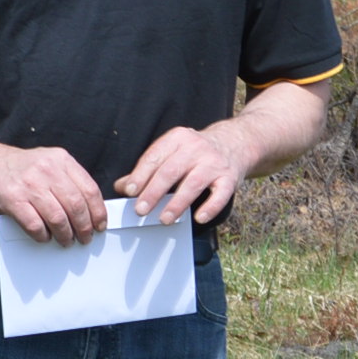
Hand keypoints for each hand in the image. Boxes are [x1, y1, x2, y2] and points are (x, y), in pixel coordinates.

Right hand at [0, 142, 110, 244]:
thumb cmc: (18, 167)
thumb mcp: (47, 162)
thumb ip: (67, 179)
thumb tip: (90, 209)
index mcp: (60, 159)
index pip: (89, 189)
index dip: (98, 212)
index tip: (100, 225)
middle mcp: (47, 169)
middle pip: (76, 206)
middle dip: (84, 227)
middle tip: (85, 237)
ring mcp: (29, 184)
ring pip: (58, 218)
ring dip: (65, 235)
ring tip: (66, 240)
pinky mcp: (12, 199)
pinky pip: (35, 225)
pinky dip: (42, 236)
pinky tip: (44, 236)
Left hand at [120, 122, 255, 227]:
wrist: (235, 142)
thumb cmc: (196, 152)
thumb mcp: (172, 151)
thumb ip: (148, 168)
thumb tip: (122, 187)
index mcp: (177, 139)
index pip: (155, 157)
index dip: (140, 175)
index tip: (129, 191)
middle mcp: (196, 148)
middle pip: (171, 171)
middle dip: (154, 192)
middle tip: (141, 210)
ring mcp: (214, 162)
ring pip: (193, 183)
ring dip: (177, 203)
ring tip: (165, 219)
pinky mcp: (229, 177)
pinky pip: (220, 194)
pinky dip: (210, 207)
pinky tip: (199, 218)